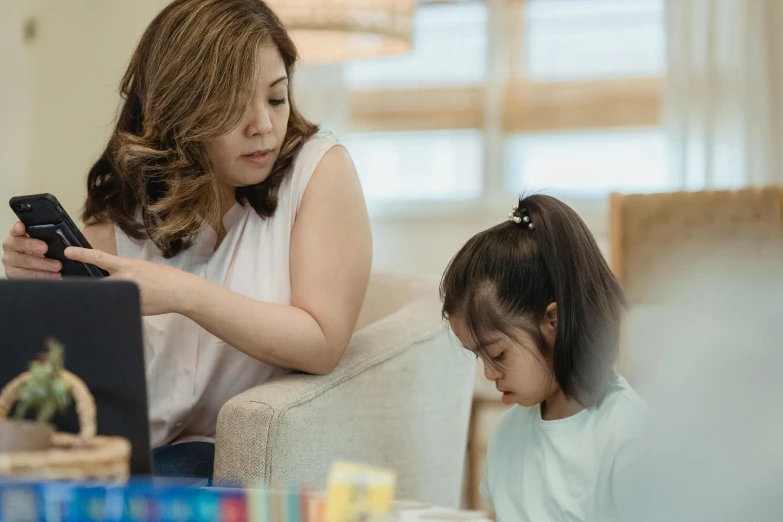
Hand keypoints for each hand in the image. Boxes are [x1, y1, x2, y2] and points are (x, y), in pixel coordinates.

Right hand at [1, 222, 61, 278]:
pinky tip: (53, 276)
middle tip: (47, 250)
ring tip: (57, 268)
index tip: (22, 227)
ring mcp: (10, 261)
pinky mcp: (12, 274)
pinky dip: (42, 277)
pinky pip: (27, 277)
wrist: (33, 264)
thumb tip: (56, 235)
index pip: (16, 231)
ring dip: (43, 267)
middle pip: (21, 247)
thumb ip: (42, 236)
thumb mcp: (40, 241)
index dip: (18, 229)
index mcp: (16, 236)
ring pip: (25, 264)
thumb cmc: (38, 250)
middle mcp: (10, 248)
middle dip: (34, 248)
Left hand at [64, 247, 187, 315]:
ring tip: (122, 297)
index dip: (82, 254)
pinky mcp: (130, 309)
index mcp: (127, 266)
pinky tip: (131, 306)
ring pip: (106, 298)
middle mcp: (123, 280)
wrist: (181, 292)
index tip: (67, 252)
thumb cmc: (165, 276)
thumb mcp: (144, 268)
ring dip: (106, 298)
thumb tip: (113, 278)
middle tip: (85, 289)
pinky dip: (118, 307)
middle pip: (96, 284)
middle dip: (90, 288)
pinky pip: (116, 308)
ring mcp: (126, 296)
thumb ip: (126, 272)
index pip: (100, 258)